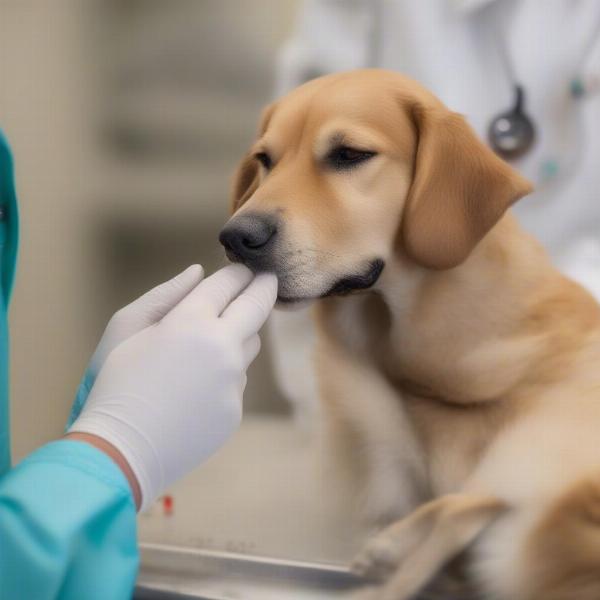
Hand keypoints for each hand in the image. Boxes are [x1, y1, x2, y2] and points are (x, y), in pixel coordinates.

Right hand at [67, 265, 277, 510]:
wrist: (120, 451)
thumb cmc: (116, 383)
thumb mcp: (127, 328)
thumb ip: (167, 294)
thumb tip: (199, 272)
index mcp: (191, 322)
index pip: (228, 284)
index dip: (238, 272)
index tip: (244, 268)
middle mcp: (222, 348)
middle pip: (257, 307)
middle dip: (264, 287)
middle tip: (269, 279)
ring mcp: (233, 381)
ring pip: (249, 346)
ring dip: (238, 336)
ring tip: (208, 346)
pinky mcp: (235, 409)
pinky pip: (237, 381)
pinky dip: (224, 376)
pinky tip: (194, 389)